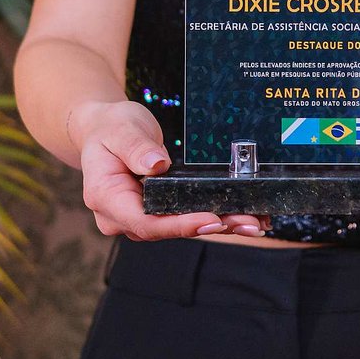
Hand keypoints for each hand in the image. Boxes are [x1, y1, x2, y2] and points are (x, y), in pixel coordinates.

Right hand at [74, 100, 264, 239]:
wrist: (104, 131)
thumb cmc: (110, 129)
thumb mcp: (121, 129)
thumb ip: (136, 148)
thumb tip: (157, 165)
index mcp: (105, 198)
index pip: (145, 221)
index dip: (180, 225)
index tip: (211, 219)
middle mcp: (120, 217)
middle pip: (167, 229)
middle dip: (210, 226)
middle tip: (248, 222)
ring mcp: (138, 219)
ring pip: (180, 228)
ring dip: (219, 225)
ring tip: (254, 222)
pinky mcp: (155, 214)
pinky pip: (183, 219)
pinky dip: (213, 218)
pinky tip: (241, 217)